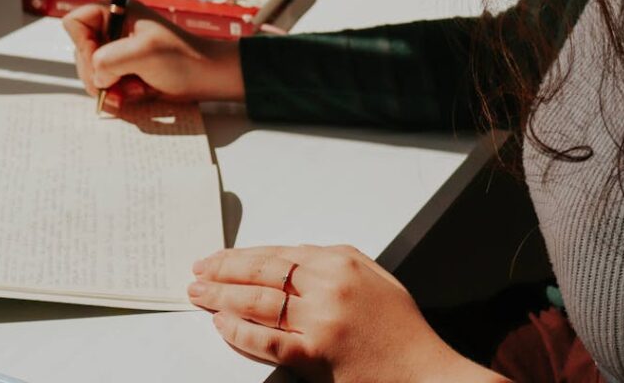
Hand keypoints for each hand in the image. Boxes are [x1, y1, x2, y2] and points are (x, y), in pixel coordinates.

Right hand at [61, 1, 244, 108]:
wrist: (209, 78)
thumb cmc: (183, 58)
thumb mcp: (143, 54)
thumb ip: (108, 60)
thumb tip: (96, 76)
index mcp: (118, 12)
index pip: (75, 23)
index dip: (82, 45)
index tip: (100, 62)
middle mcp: (114, 30)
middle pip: (81, 53)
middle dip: (98, 74)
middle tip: (118, 85)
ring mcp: (119, 52)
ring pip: (93, 73)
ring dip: (111, 87)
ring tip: (135, 90)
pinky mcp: (126, 71)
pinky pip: (107, 86)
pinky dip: (119, 94)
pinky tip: (138, 93)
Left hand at [188, 245, 508, 382]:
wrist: (427, 373)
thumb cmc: (400, 328)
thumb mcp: (372, 276)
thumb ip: (330, 261)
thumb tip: (287, 255)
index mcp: (340, 261)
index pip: (275, 253)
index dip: (238, 257)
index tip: (215, 259)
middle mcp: (329, 285)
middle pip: (261, 273)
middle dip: (222, 273)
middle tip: (196, 275)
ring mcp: (322, 320)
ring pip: (258, 302)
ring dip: (222, 298)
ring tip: (200, 296)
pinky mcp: (317, 353)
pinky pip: (268, 340)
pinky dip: (240, 332)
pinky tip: (222, 326)